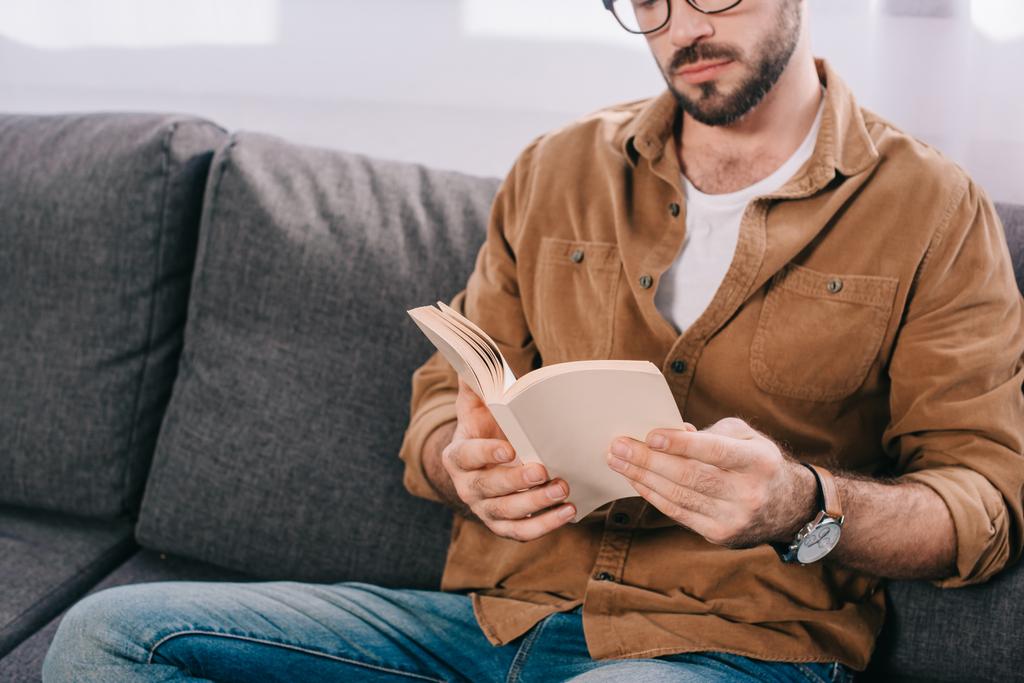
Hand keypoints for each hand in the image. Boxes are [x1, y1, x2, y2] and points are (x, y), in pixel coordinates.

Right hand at [441, 378, 575, 540]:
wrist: (486, 465)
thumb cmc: (487, 430)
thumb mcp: (478, 407)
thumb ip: (477, 385)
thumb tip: (473, 358)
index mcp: (458, 456)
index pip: (468, 456)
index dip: (485, 454)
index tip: (507, 448)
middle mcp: (468, 487)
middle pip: (489, 488)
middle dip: (516, 481)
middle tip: (542, 470)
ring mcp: (486, 510)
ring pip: (507, 513)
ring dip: (536, 504)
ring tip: (562, 490)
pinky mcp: (505, 526)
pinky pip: (523, 531)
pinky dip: (546, 525)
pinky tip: (568, 512)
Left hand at [605, 417, 814, 548]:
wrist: (788, 508)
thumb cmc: (758, 462)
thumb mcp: (747, 438)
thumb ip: (711, 432)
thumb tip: (670, 433)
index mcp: (758, 462)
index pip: (716, 451)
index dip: (681, 444)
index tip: (650, 435)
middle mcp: (748, 493)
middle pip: (690, 476)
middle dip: (648, 460)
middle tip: (618, 446)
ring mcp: (734, 518)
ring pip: (679, 497)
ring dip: (642, 477)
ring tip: (617, 460)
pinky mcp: (720, 534)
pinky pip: (678, 513)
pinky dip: (653, 495)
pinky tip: (635, 479)